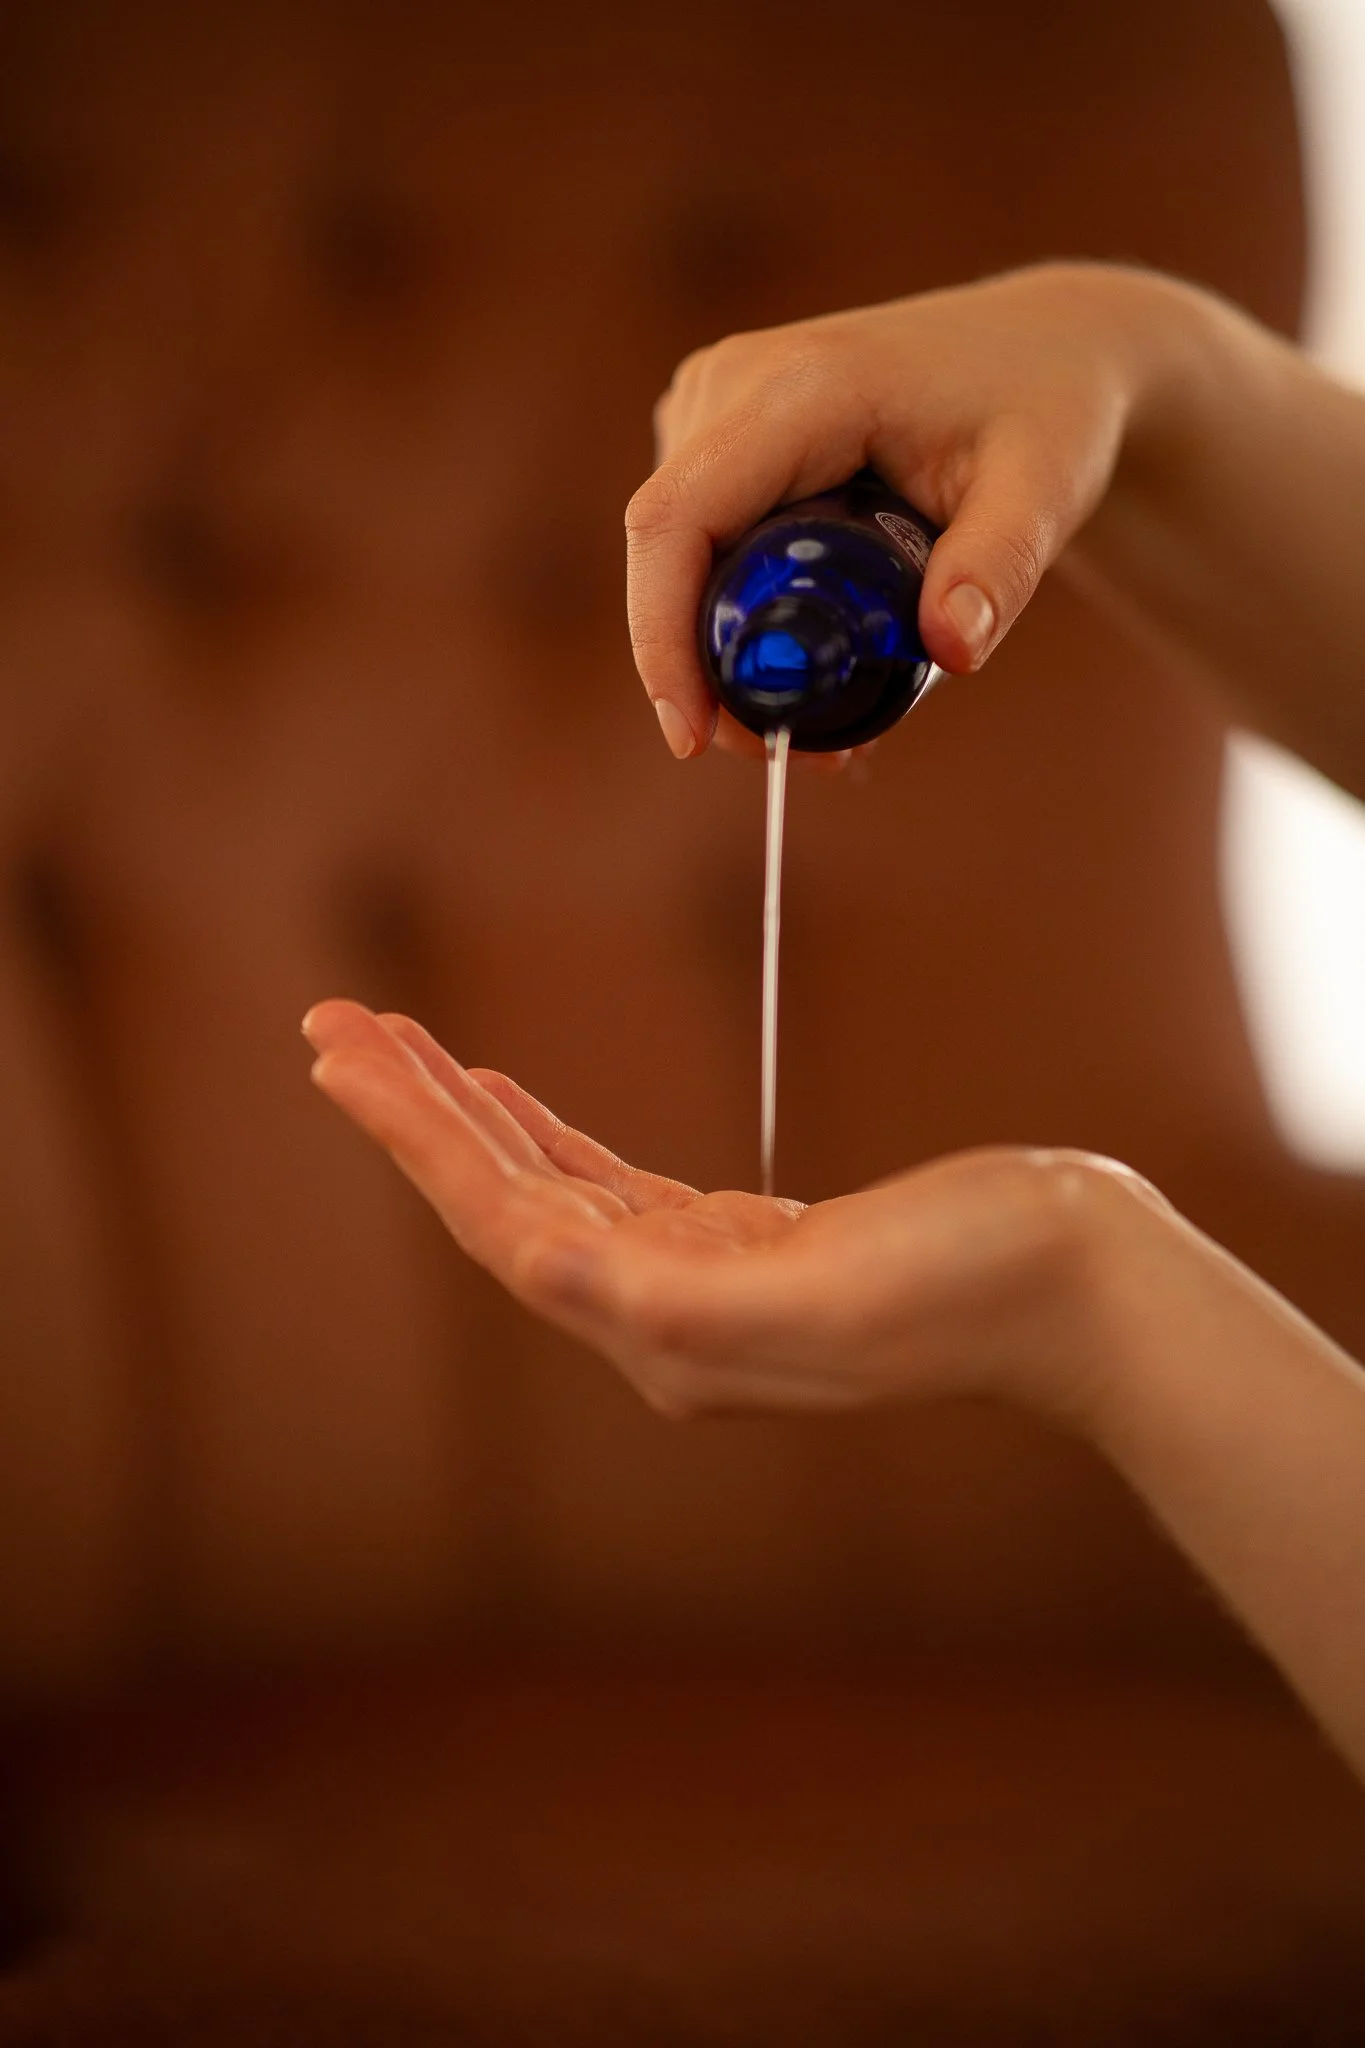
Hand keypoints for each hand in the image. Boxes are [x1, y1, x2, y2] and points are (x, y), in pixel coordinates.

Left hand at [302, 998, 1147, 1423]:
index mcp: (666, 1336)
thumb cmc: (973, 1283)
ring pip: (543, 1188)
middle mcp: (662, 1323)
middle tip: (328, 1024)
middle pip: (502, 1204)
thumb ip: (684, 1299)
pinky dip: (538, 1133)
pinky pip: (603, 1183)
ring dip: (462, 1115)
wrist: (1078, 1285)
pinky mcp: (739, 1246)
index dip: (418, 1140)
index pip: (504, 1227)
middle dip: (413, 1114)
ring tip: (388, 1043)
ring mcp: (698, 1285)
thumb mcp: (827, 1291)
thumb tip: (556, 1275)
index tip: (341, 1058)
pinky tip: (499, 1094)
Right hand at [626, 261, 1189, 759]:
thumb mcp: (1043, 489)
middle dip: (707, 672)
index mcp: (798, 387)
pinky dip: (735, 617)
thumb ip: (1002, 565)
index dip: (661, 634)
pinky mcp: (716, 432)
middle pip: (669, 555)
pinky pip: (696, 544)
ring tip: (822, 718)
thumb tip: (953, 652)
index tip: (691, 737)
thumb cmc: (1047, 408)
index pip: (677, 519)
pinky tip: (808, 660)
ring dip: (723, 653)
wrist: (1043, 350)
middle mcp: (733, 383)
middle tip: (798, 752)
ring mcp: (714, 404)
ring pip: (678, 559)